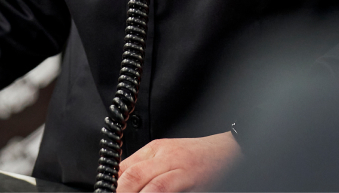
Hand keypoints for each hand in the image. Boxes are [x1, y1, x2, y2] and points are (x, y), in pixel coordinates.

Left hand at [116, 132, 239, 191]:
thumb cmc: (196, 156)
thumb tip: (121, 183)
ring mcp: (180, 170)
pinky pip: (170, 190)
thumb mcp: (166, 155)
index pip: (123, 167)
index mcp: (154, 150)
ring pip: (153, 187)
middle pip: (133, 176)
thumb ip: (145, 168)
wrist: (227, 151)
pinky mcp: (194, 181)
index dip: (111, 185)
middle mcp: (165, 157)